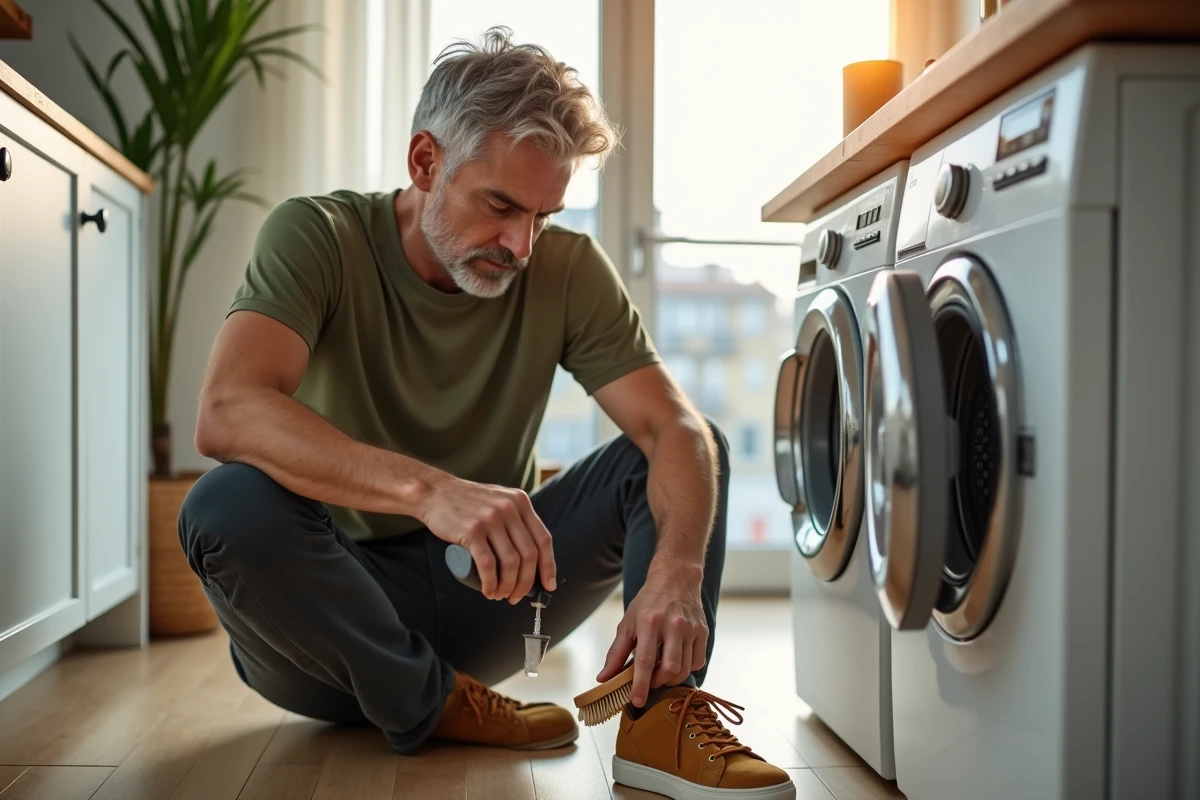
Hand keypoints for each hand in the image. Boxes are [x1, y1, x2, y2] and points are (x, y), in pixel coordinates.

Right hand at [420, 475, 555, 602]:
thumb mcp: (500, 500)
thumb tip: (533, 551)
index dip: (548, 566)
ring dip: (508, 586)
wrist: (435, 492)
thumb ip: (516, 515)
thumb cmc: (468, 503)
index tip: (547, 585)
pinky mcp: (471, 530)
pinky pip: (488, 565)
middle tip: (516, 596)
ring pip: (510, 563)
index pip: (543, 539)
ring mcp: (490, 519)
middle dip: (526, 583)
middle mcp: (509, 508)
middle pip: (528, 555)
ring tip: (500, 595)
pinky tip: (489, 591)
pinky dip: (491, 583)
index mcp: (520, 502)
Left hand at [596, 571, 707, 707]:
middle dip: (658, 683)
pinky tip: (676, 660)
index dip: (641, 685)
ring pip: (685, 669)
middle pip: (670, 669)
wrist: (675, 579)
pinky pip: (697, 662)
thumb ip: (616, 653)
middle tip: (650, 681)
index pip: (645, 661)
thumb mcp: (627, 623)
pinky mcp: (703, 632)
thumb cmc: (648, 602)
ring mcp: (691, 629)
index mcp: (650, 623)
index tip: (636, 701)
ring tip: (661, 671)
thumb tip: (603, 678)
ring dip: (671, 678)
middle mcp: (673, 625)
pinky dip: (686, 669)